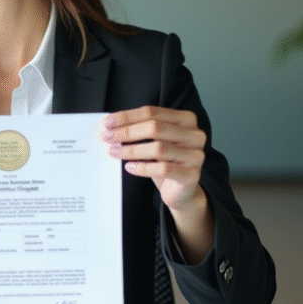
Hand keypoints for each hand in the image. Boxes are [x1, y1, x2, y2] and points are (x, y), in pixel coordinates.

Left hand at [102, 106, 213, 262]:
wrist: (182, 191)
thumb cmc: (166, 161)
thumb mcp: (155, 141)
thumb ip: (140, 129)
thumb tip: (111, 124)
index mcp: (186, 119)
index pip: (152, 112)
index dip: (128, 117)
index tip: (107, 123)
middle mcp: (195, 135)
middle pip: (156, 128)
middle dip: (127, 132)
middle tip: (107, 137)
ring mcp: (196, 155)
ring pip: (158, 148)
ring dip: (131, 150)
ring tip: (113, 152)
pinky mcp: (191, 175)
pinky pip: (163, 169)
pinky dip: (143, 167)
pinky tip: (129, 167)